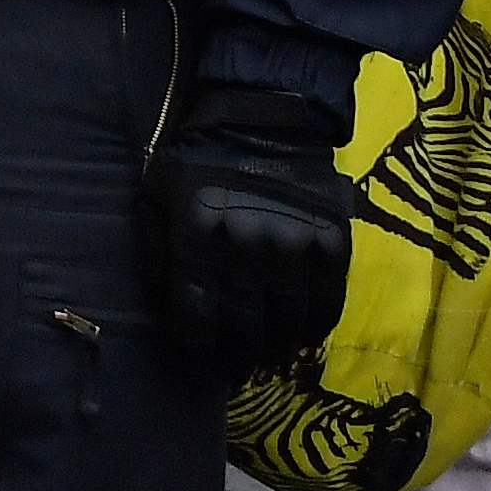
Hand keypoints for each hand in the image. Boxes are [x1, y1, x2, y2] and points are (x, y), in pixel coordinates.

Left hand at [150, 79, 356, 372]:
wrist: (264, 121)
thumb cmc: (198, 161)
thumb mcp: (158, 195)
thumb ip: (158, 249)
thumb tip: (166, 309)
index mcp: (198, 228)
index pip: (197, 308)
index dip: (198, 344)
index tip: (201, 360)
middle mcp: (247, 240)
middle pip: (242, 321)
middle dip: (235, 353)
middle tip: (233, 369)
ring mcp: (294, 242)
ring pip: (285, 321)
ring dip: (274, 347)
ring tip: (265, 356)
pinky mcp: (333, 242)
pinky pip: (326, 304)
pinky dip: (312, 328)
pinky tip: (300, 336)